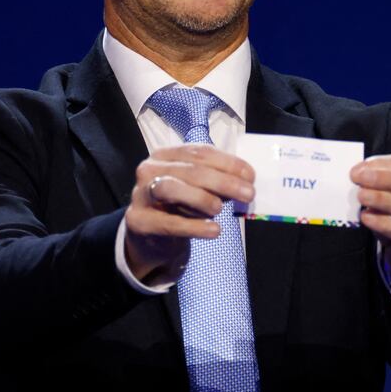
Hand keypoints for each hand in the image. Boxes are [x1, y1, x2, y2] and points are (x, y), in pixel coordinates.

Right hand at [124, 145, 254, 282]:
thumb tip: (246, 181)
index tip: (251, 176)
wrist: (148, 239)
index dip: (228, 162)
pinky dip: (194, 226)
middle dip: (223, 181)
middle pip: (190, 170)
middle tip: (248, 194)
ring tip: (220, 210)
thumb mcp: (196, 189)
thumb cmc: (177, 208)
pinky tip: (214, 230)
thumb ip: (216, 181)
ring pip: (171, 188)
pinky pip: (169, 222)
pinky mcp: (139, 222)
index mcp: (165, 155)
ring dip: (202, 198)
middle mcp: (149, 169)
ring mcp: (141, 195)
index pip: (199, 152)